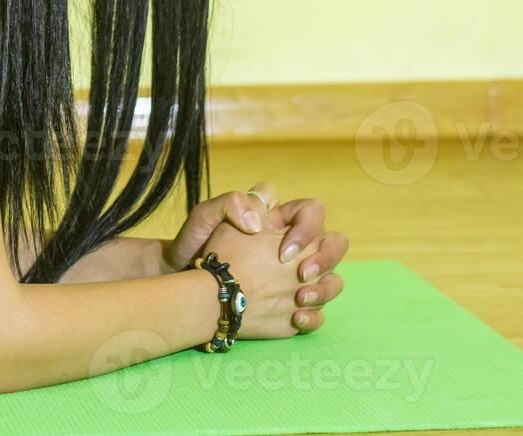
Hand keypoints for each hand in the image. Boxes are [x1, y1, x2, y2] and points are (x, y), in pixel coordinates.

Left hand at [165, 182, 348, 333]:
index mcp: (277, 222)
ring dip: (325, 289)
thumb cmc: (196, 246)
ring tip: (299, 299)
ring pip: (333, 278)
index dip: (308, 228)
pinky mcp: (292, 306)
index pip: (312, 212)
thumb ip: (233, 204)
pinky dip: (314, 317)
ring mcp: (295, 279)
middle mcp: (293, 248)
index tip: (284, 251)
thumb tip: (260, 223)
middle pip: (334, 243)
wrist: (188, 286)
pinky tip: (296, 319)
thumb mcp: (206, 217)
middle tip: (301, 275)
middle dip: (326, 259)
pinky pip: (318, 312)